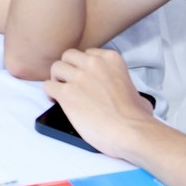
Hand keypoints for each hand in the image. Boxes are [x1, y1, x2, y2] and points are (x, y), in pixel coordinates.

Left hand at [43, 47, 158, 160]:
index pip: (87, 53)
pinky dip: (50, 94)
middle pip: (68, 56)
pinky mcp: (67, 93)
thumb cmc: (137, 118)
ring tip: (61, 92)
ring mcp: (79, 77)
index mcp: (111, 59)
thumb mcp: (137, 92)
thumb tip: (131, 99)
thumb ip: (126, 88)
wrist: (131, 131)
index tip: (84, 76)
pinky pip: (48, 86)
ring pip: (56, 67)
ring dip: (57, 79)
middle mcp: (93, 64)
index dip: (83, 66)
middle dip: (67, 68)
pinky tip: (56, 101)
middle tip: (69, 82)